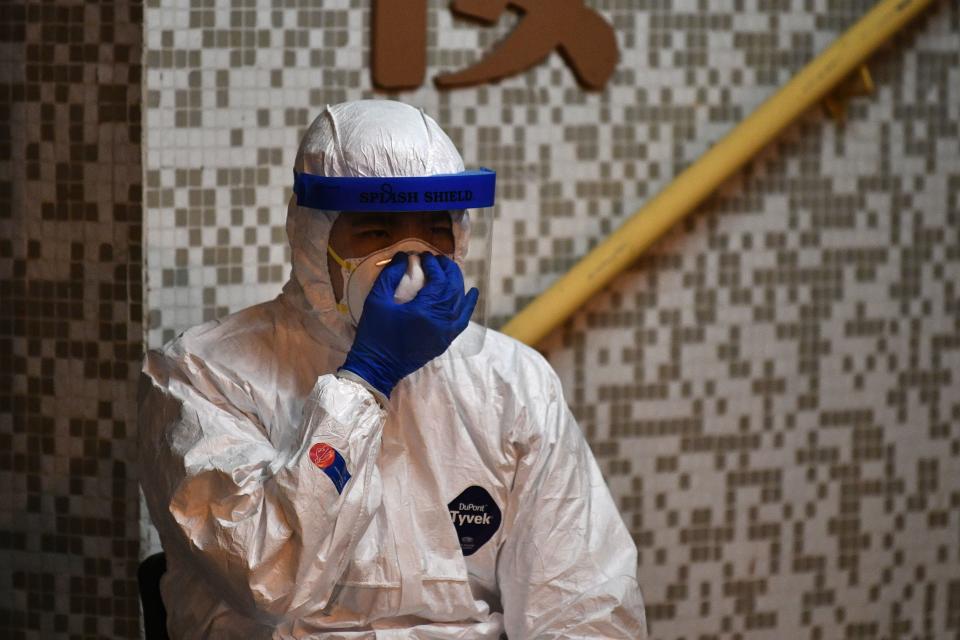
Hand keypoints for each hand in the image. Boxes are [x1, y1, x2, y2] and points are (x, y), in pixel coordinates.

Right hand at [340, 252, 478, 397]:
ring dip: (457, 284)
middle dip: (448, 271)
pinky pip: (462, 320)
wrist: (377, 368)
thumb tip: (403, 256)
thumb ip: (390, 275)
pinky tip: (472, 292)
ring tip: (449, 270)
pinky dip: (468, 305)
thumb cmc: (374, 334)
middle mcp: (440, 322)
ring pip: (460, 303)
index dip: (434, 265)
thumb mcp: (376, 301)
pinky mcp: (445, 341)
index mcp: (424, 312)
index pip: (439, 281)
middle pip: (453, 289)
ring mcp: (445, 334)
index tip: (424, 255)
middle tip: (438, 259)